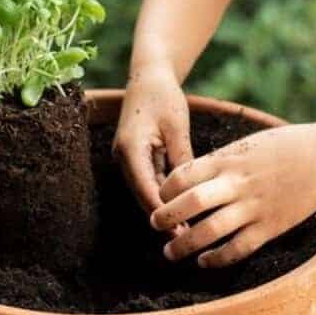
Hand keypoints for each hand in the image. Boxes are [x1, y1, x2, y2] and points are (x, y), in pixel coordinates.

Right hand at [112, 65, 192, 221]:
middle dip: (162, 216)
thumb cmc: (163, 96)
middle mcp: (123, 157)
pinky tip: (181, 207)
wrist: (148, 75)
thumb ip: (182, 157)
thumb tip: (191, 190)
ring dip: (163, 208)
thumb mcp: (176, 125)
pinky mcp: (137, 157)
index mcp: (130, 148)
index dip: (162, 211)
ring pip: (146, 190)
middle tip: (184, 239)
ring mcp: (128, 158)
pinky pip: (150, 180)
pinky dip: (163, 194)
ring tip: (185, 230)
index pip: (145, 188)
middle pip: (142, 194)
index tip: (179, 229)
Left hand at [150, 122, 315, 267]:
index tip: (160, 197)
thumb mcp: (248, 144)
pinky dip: (217, 258)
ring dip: (185, 245)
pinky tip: (205, 261)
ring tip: (170, 252)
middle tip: (155, 225)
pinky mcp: (270, 226)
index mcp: (229, 159)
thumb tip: (192, 175)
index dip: (165, 189)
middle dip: (166, 217)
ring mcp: (254, 207)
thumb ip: (221, 160)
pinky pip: (237, 248)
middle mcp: (238, 183)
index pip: (183, 175)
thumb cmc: (285, 146)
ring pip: (210, 231)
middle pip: (191, 203)